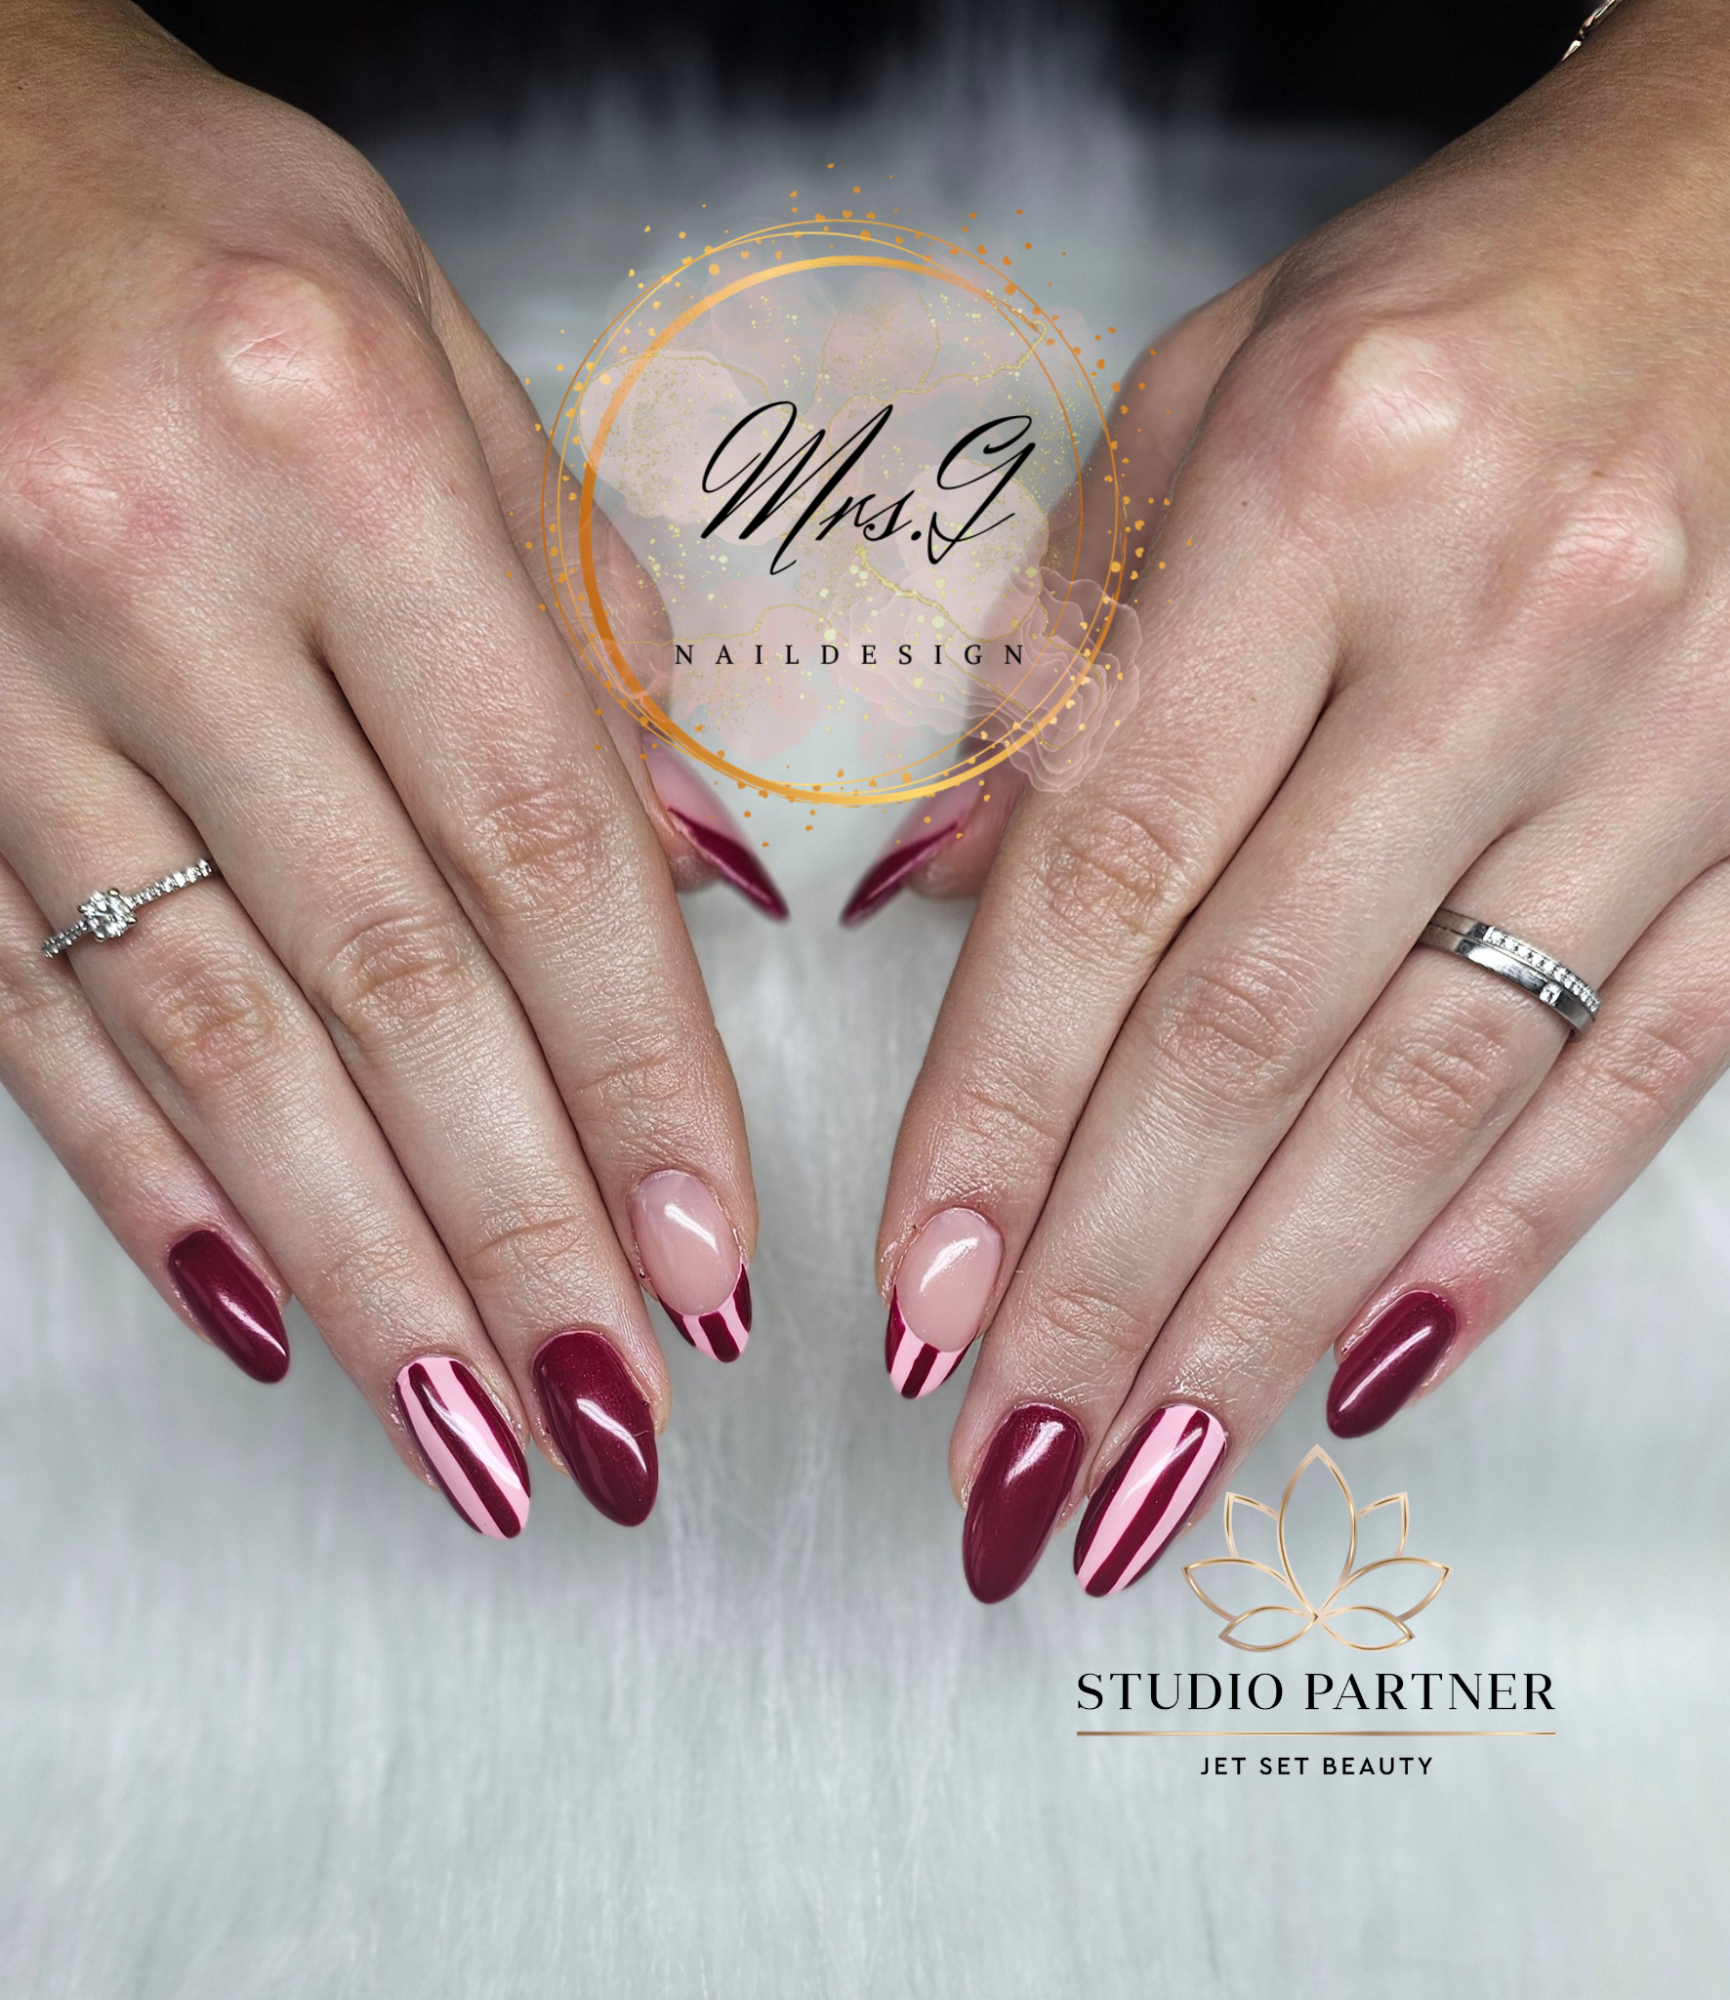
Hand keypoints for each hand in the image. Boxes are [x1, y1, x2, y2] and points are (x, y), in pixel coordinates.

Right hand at [0, 0, 778, 1537]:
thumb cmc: (206, 235)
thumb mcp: (438, 358)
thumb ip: (570, 627)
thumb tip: (694, 886)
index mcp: (336, 440)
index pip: (539, 836)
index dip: (636, 1071)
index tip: (706, 1247)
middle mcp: (147, 561)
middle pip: (386, 976)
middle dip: (515, 1225)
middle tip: (612, 1406)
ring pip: (203, 1036)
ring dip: (356, 1258)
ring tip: (464, 1427)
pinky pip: (15, 1015)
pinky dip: (140, 1180)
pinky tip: (255, 1310)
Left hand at [857, 0, 1729, 1598]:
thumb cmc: (1455, 305)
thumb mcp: (1203, 408)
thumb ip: (1056, 657)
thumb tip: (926, 897)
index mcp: (1316, 493)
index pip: (1107, 877)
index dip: (998, 1110)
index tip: (925, 1289)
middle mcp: (1507, 623)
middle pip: (1259, 1028)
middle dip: (1113, 1278)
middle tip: (1013, 1458)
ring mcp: (1676, 734)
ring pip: (1440, 1089)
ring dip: (1271, 1308)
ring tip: (1157, 1469)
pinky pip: (1643, 1074)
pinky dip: (1499, 1237)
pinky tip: (1375, 1362)